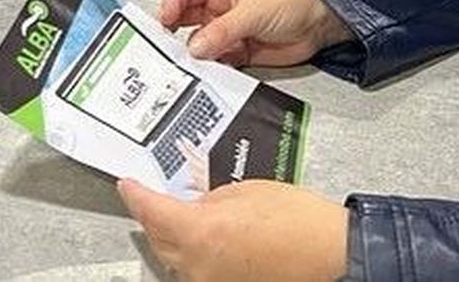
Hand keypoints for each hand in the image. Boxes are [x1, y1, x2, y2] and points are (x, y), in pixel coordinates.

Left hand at [118, 178, 348, 281]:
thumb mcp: (247, 192)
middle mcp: (199, 265)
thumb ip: (211, 199)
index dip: (135, 195)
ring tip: (183, 218)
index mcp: (202, 231)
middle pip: (158, 240)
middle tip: (152, 197)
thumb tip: (194, 205)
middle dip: (153, 217)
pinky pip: (197, 273)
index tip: (127, 185)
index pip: (152, 211)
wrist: (331, 256)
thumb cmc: (300, 221)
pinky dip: (195, 256)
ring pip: (175, 260)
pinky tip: (209, 241)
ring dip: (173, 239)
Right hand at [159, 0, 352, 67]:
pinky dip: (210, 69)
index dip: (171, 3)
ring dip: (195, 55)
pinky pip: (216, 62)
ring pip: (199, 44)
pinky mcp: (237, 53)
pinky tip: (209, 73)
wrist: (320, 25)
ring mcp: (227, 31)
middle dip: (175, 33)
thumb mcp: (255, 10)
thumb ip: (224, 29)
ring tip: (190, 64)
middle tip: (167, 48)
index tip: (164, 21)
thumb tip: (196, 46)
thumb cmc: (293, 0)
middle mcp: (220, 8)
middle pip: (186, 19)